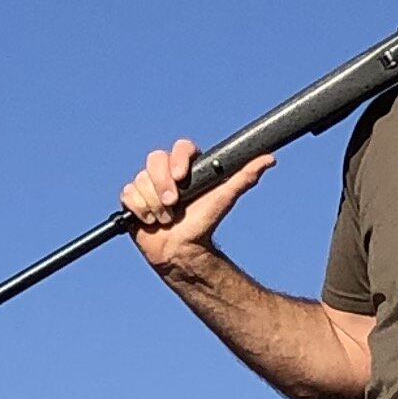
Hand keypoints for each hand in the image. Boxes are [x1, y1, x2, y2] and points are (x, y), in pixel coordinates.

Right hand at [119, 138, 272, 275]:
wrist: (182, 250)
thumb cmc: (204, 223)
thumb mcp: (224, 198)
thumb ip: (244, 177)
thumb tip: (269, 159)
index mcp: (186, 166)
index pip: (179, 148)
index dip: (177, 159)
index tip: (181, 176)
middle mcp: (165, 172)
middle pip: (154, 160)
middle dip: (161, 184)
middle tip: (173, 204)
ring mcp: (147, 185)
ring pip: (140, 180)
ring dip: (153, 204)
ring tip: (166, 218)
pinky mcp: (133, 199)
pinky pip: (128, 195)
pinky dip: (139, 209)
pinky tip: (151, 220)